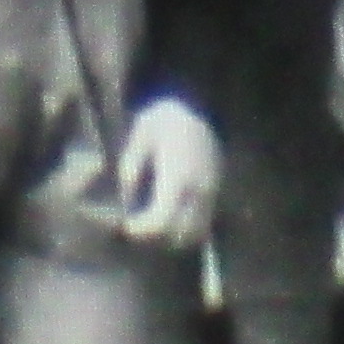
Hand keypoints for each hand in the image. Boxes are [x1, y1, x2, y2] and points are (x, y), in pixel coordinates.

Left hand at [110, 98, 223, 251]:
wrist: (195, 105)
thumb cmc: (162, 121)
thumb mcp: (138, 139)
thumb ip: (131, 171)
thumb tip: (128, 201)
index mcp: (177, 174)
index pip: (162, 219)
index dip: (142, 229)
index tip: (127, 226)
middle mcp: (199, 187)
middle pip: (180, 233)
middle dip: (156, 237)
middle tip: (137, 227)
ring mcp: (211, 191)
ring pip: (196, 232)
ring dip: (174, 236)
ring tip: (154, 225)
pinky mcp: (216, 191)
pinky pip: (204, 222)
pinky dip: (187, 228)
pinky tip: (171, 218)